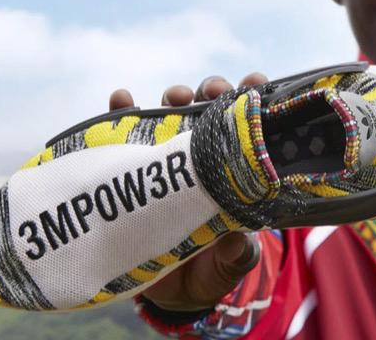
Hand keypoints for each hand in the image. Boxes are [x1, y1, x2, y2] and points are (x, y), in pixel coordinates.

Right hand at [108, 72, 267, 310]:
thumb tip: (237, 242)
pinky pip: (122, 132)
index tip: (255, 82)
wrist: (164, 292)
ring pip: (170, 113)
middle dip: (212, 91)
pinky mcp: (132, 167)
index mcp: (231, 173)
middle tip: (212, 92)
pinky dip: (120, 111)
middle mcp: (200, 158)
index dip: (252, 102)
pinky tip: (122, 100)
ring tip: (175, 97)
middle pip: (208, 111)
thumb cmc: (206, 271)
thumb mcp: (226, 266)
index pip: (245, 130)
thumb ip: (236, 256)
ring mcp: (165, 159)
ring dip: (174, 96)